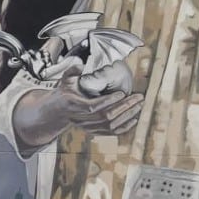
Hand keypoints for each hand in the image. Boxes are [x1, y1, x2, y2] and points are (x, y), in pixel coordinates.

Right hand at [12, 57, 143, 148]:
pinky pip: (112, 133)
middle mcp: (80, 119)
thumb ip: (74, 70)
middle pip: (105, 116)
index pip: (92, 106)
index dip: (108, 101)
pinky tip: (134, 118)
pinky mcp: (94, 131)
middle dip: (124, 107)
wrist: (59, 111)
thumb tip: (84, 65)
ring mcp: (88, 127)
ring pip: (111, 125)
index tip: (121, 93)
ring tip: (139, 104)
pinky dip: (125, 127)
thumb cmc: (66, 92)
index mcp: (73, 105)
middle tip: (138, 96)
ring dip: (127, 115)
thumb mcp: (66, 79)